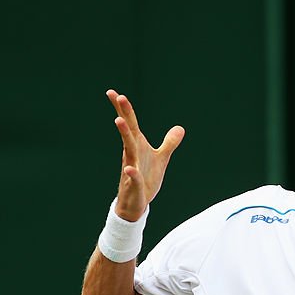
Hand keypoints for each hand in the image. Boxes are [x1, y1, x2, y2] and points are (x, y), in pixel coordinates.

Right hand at [106, 89, 184, 220]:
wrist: (136, 202)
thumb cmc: (146, 177)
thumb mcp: (161, 158)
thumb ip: (169, 143)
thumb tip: (180, 127)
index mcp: (137, 146)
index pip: (131, 124)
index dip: (124, 109)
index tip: (114, 92)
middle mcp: (132, 154)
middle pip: (128, 132)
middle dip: (124, 115)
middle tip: (118, 96)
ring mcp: (131, 169)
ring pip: (128, 151)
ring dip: (124, 136)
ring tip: (118, 120)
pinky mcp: (135, 185)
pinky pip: (133, 178)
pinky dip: (132, 173)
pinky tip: (129, 168)